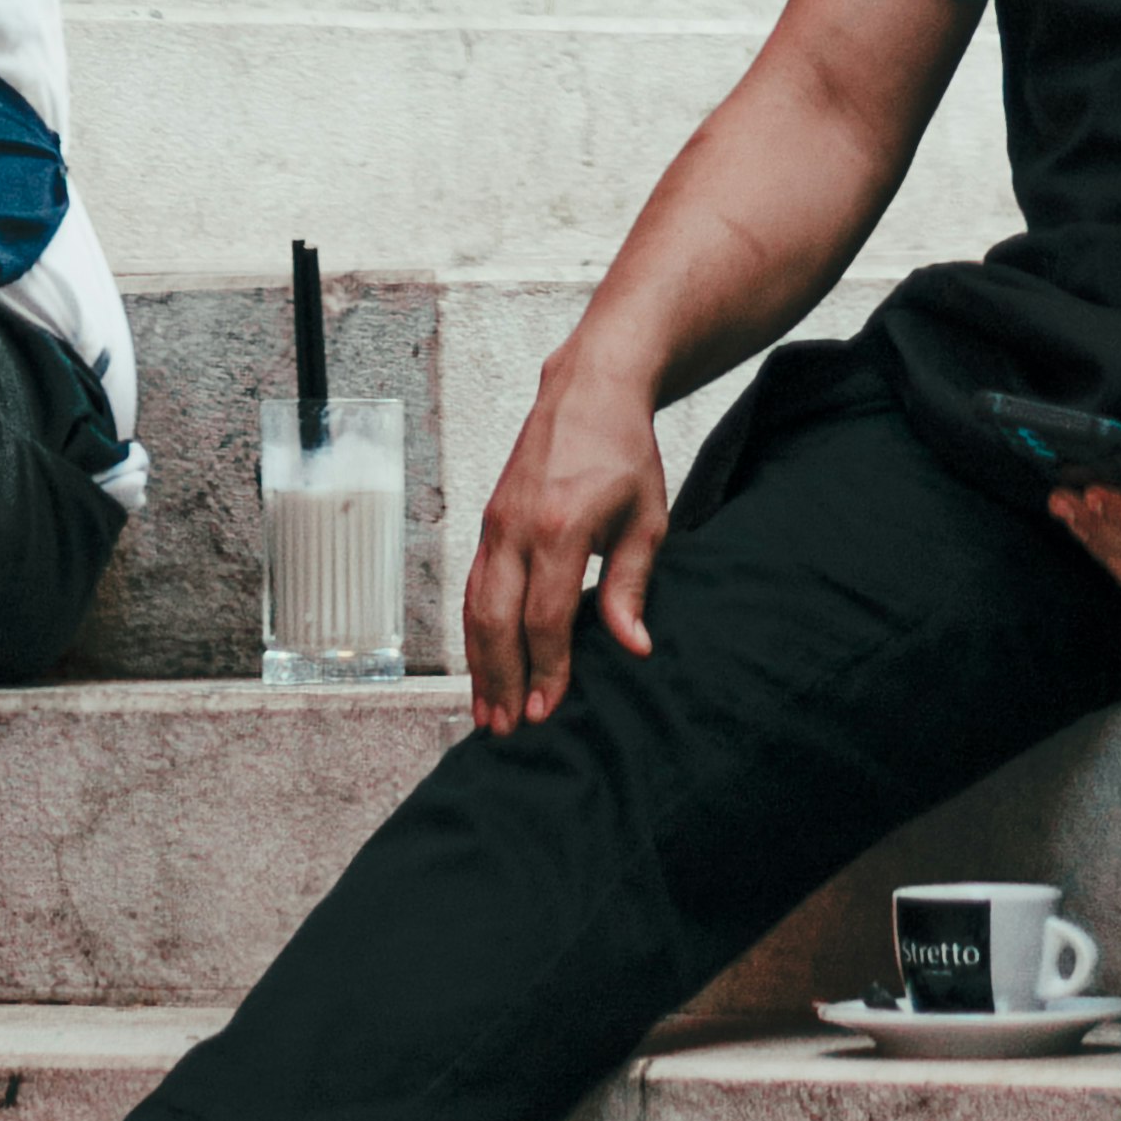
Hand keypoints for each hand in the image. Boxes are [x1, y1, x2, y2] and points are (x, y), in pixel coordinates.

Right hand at [463, 373, 671, 733]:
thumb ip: (632, 585)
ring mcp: (495, 523)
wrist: (588, 390)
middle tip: (507, 730)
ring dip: (479, 663)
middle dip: (500, 680)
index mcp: (560, 527)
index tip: (548, 711)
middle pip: (496, 620)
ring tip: (486, 713)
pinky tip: (481, 663)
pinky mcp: (488, 521)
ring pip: (474, 607)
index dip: (545, 671)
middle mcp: (516, 527)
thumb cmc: (624, 453)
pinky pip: (473, 586)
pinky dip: (473, 631)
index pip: (545, 618)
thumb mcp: (647, 519)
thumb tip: (634, 648)